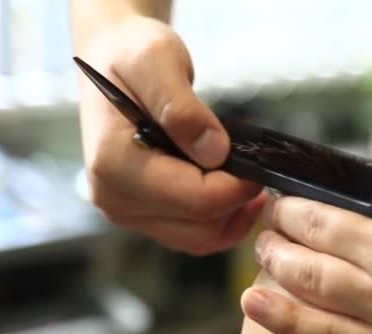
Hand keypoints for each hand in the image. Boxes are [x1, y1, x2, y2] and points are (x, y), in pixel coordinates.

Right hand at [75, 15, 263, 253]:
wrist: (110, 63)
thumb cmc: (130, 55)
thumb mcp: (156, 60)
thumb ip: (181, 108)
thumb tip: (215, 153)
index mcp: (114, 164)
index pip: (193, 200)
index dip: (237, 188)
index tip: (260, 165)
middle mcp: (114, 196)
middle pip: (198, 228)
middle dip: (236, 204)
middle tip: (260, 173)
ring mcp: (126, 209)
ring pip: (196, 239)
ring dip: (231, 218)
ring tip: (251, 184)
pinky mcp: (140, 211)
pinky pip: (188, 233)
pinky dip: (217, 220)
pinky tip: (235, 194)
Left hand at [241, 85, 371, 333]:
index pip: (334, 184)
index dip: (308, 185)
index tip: (295, 187)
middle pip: (308, 227)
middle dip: (282, 220)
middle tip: (272, 217)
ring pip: (304, 275)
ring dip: (273, 259)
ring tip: (262, 250)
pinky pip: (323, 330)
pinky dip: (284, 314)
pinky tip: (255, 301)